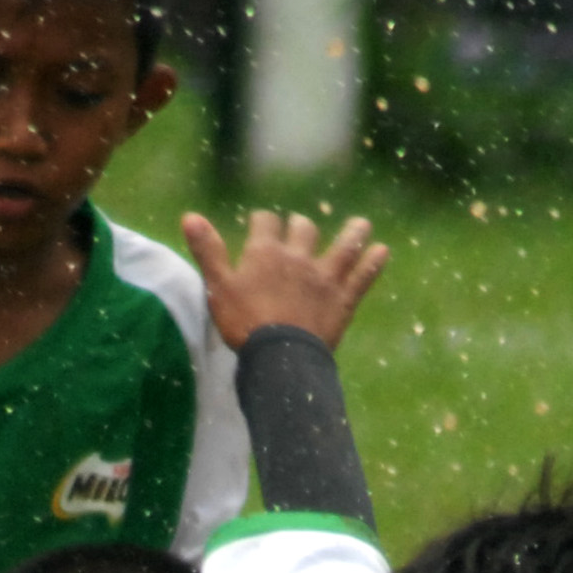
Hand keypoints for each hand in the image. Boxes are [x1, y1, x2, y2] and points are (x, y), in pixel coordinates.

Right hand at [180, 209, 387, 352]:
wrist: (279, 356)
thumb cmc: (243, 323)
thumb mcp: (217, 287)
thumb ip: (207, 251)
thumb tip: (189, 216)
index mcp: (266, 253)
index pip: (265, 222)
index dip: (263, 221)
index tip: (261, 223)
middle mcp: (298, 257)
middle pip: (303, 229)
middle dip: (301, 226)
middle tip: (301, 229)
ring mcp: (324, 277)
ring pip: (344, 246)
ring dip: (354, 233)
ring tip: (362, 225)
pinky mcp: (343, 299)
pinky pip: (363, 276)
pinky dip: (374, 262)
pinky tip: (383, 251)